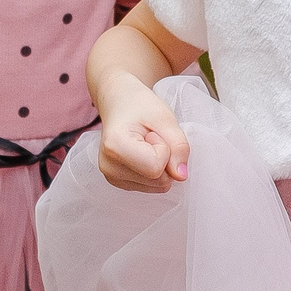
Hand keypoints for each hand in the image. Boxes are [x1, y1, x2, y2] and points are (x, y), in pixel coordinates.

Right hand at [94, 68, 189, 191]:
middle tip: (151, 137)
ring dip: (161, 165)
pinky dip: (154, 171)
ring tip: (146, 144)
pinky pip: (153, 186)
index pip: (156, 167)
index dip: (164, 149)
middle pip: (159, 181)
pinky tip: (142, 154)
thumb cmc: (140, 106)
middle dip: (164, 158)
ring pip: (158, 186)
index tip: (152, 133)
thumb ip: (178, 146)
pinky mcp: (120, 183)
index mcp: (115, 147)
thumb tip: (181, 176)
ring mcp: (112, 178)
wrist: (120, 104)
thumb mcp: (165, 118)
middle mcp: (109, 168)